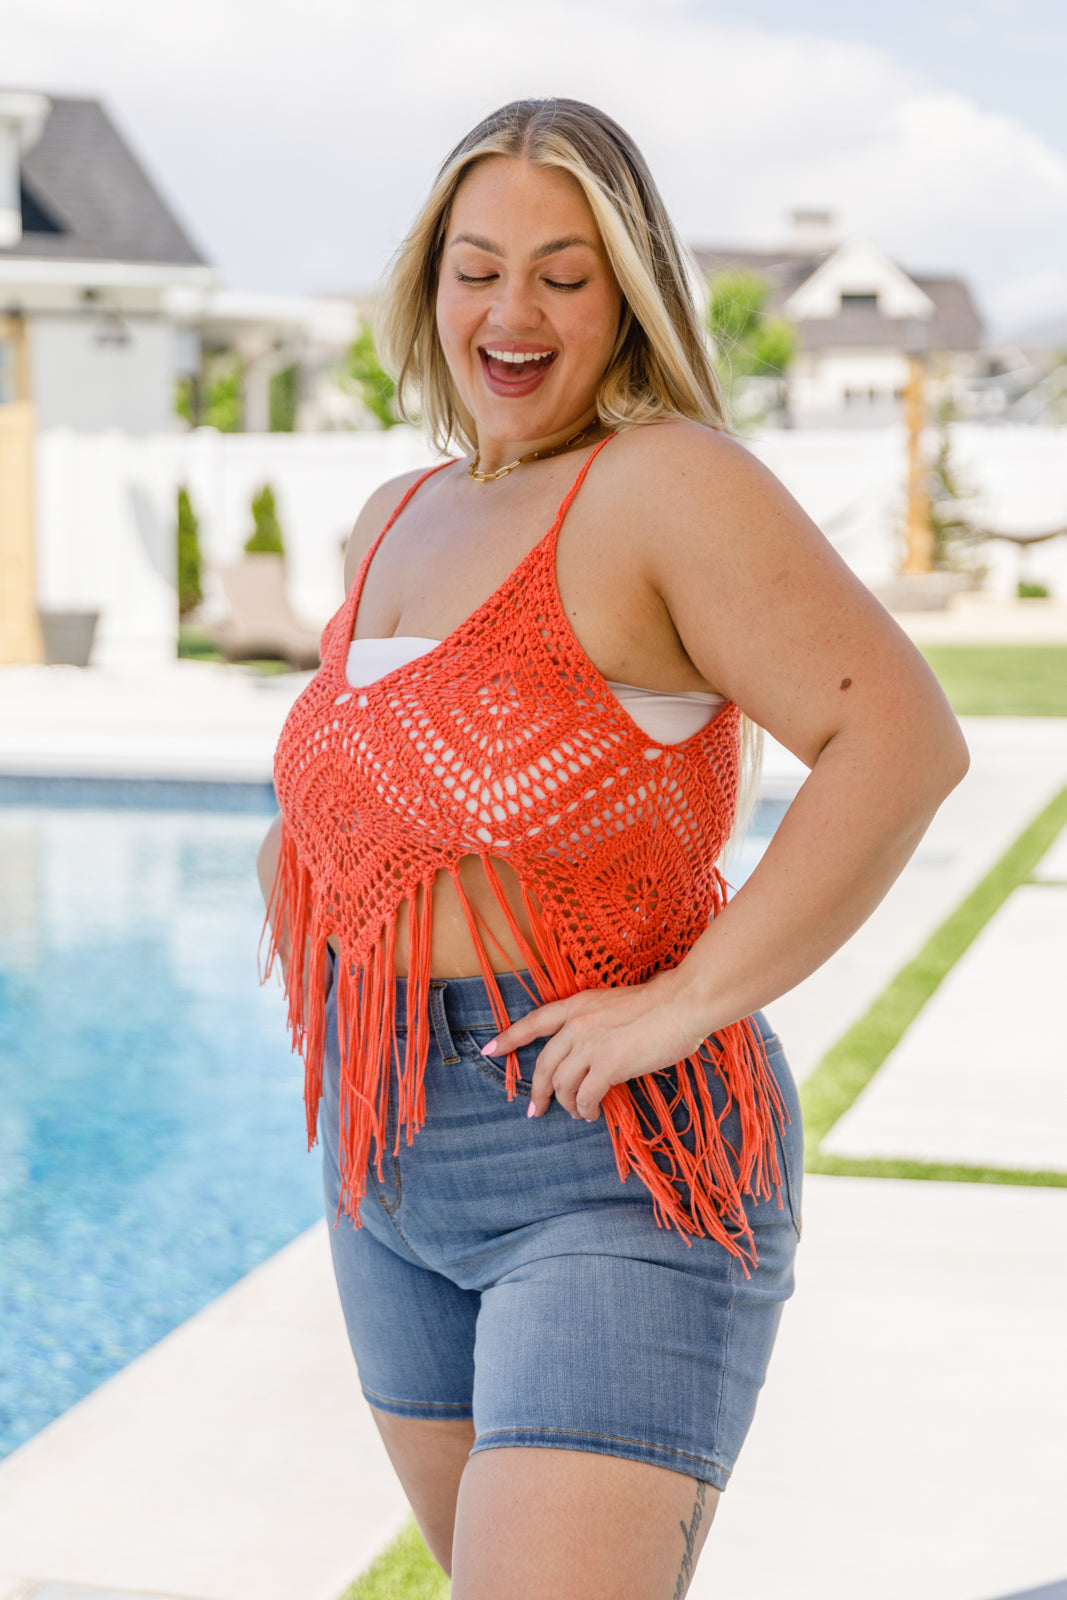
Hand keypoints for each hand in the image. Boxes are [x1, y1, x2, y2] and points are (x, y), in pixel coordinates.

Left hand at [482, 974, 711, 1121]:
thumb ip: (597, 1025)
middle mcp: (577, 1024)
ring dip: (567, 1104)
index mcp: (577, 1005)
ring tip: (579, 1114)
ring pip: (563, 1084)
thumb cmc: (660, 1004)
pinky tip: (592, 1114)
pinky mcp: (608, 1065)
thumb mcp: (615, 1005)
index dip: (509, 1038)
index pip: (534, 1022)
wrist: (682, 1003)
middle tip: (535, 1110)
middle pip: (544, 1064)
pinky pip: (586, 1097)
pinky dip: (586, 1110)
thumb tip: (594, 1053)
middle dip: (538, 1090)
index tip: (490, 1051)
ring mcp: (590, 1045)